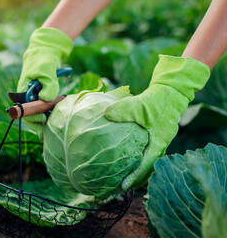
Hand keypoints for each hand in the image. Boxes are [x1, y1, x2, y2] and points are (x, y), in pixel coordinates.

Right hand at [17, 27, 72, 137]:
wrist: (46, 52)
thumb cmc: (43, 60)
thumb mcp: (46, 71)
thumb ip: (48, 85)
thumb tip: (47, 100)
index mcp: (22, 93)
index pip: (24, 112)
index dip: (33, 118)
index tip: (44, 118)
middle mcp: (26, 98)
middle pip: (30, 117)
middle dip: (41, 122)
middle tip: (53, 123)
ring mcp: (34, 99)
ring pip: (38, 115)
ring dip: (47, 118)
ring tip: (57, 118)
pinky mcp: (41, 98)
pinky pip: (44, 110)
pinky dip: (51, 112)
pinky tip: (58, 113)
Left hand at [105, 55, 209, 188]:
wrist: (172, 91)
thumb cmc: (158, 100)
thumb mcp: (139, 105)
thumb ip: (122, 110)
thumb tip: (105, 114)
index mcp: (157, 143)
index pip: (145, 166)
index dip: (134, 177)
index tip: (122, 186)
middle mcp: (160, 145)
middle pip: (148, 169)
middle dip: (136, 179)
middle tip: (121, 186)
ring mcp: (160, 141)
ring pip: (149, 162)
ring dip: (138, 171)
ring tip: (124, 177)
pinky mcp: (157, 135)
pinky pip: (148, 153)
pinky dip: (139, 159)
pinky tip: (127, 157)